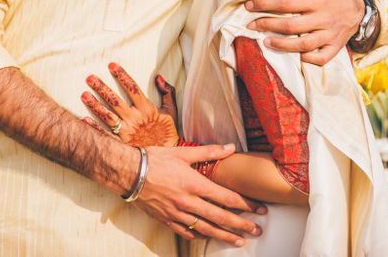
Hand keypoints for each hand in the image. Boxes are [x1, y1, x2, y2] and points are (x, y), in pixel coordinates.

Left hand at [81, 63, 179, 147]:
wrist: (166, 158)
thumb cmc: (168, 134)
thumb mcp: (171, 112)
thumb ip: (167, 93)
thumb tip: (159, 77)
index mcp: (147, 109)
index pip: (132, 88)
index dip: (122, 76)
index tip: (112, 66)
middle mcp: (135, 118)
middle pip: (115, 100)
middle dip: (102, 88)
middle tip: (90, 78)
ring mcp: (127, 131)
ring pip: (107, 115)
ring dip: (95, 104)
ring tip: (83, 95)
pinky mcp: (121, 143)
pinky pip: (105, 134)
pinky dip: (93, 127)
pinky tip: (84, 119)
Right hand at [81, 121, 265, 244]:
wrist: (128, 173)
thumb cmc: (155, 160)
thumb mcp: (183, 152)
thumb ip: (209, 152)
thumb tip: (231, 147)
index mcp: (194, 183)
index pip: (226, 198)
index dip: (245, 204)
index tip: (259, 209)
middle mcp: (188, 201)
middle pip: (220, 217)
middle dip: (241, 225)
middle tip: (257, 231)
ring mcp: (177, 213)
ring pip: (206, 229)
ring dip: (225, 235)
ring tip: (240, 241)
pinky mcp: (166, 220)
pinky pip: (187, 232)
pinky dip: (200, 236)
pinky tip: (209, 237)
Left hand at [244, 0, 363, 65]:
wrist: (357, 8)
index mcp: (317, 0)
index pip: (286, 3)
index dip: (266, 4)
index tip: (250, 6)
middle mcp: (324, 18)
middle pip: (292, 25)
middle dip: (268, 25)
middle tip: (252, 25)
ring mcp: (330, 34)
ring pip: (304, 44)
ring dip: (283, 45)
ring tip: (266, 43)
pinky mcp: (335, 47)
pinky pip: (322, 58)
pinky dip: (308, 58)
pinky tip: (296, 55)